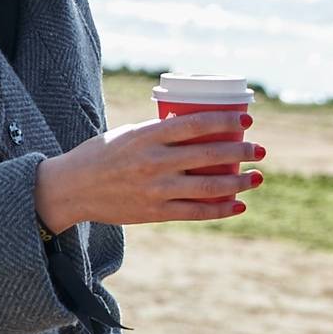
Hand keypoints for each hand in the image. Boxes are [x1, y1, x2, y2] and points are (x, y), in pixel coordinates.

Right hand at [35, 111, 263, 228]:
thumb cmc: (103, 154)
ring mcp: (155, 189)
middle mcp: (154, 162)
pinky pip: (195, 212)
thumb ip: (161, 132)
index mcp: (147, 136)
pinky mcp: (154, 213)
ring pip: (208, 187)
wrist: (72, 188)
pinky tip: (238, 204)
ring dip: (238, 182)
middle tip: (260, 150)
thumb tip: (198, 125)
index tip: (246, 120)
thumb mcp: (130, 133)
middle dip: (241, 152)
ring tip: (257, 177)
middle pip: (209, 156)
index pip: (195, 124)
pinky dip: (220, 209)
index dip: (225, 122)